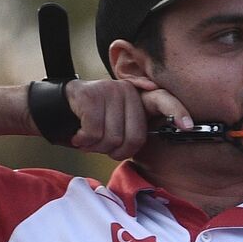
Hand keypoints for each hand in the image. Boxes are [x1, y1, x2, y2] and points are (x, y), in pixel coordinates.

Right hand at [64, 78, 192, 158]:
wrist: (55, 108)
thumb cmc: (92, 121)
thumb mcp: (118, 122)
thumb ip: (136, 128)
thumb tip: (157, 139)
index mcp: (138, 97)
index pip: (163, 101)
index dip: (177, 112)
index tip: (188, 126)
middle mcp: (126, 90)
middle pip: (134, 138)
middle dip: (115, 151)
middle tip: (102, 147)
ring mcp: (108, 91)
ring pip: (112, 138)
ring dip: (97, 147)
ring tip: (89, 139)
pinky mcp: (89, 96)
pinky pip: (95, 133)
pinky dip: (84, 140)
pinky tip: (79, 135)